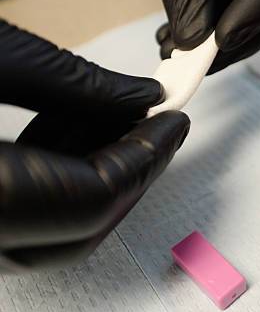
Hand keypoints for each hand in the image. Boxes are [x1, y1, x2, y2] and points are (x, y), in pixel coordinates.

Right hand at [0, 20, 189, 271]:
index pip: (94, 197)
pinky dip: (63, 175)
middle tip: (160, 125)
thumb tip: (141, 96)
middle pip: (82, 226)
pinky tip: (83, 130)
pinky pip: (30, 215)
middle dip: (132, 171)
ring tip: (126, 118)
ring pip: (57, 227)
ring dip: (101, 171)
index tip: (176, 121)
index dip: (146, 157)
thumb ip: (76, 84)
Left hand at [89, 0, 259, 72]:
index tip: (224, 37)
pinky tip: (172, 42)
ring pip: (246, 12)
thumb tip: (196, 41)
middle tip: (207, 59)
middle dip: (244, 32)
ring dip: (216, 41)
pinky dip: (198, 33)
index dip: (259, 5)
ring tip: (178, 54)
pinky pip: (216, 11)